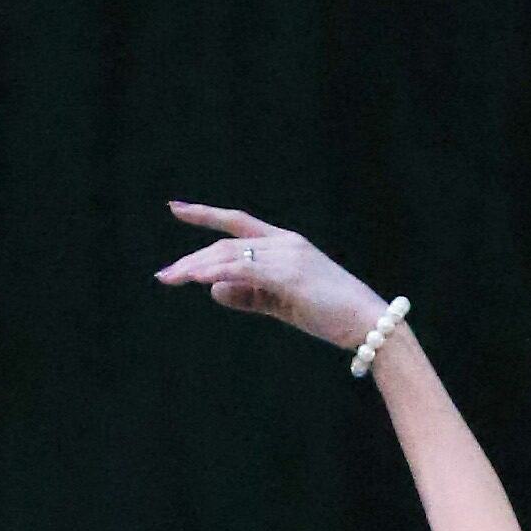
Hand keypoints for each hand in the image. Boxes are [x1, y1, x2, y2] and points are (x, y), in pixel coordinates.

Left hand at [158, 203, 395, 356]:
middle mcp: (284, 243)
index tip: (175, 207)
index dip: (205, 214)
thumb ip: (248, 295)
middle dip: (191, 259)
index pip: (237, 223)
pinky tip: (197, 280)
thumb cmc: (328, 314)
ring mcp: (287, 257)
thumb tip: (213, 290)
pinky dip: (218, 273)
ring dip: (196, 268)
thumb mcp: (280, 302)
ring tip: (170, 279)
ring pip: (230, 257)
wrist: (366, 323)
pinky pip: (245, 271)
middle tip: (163, 276)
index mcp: (284, 244)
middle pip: (225, 245)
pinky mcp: (289, 276)